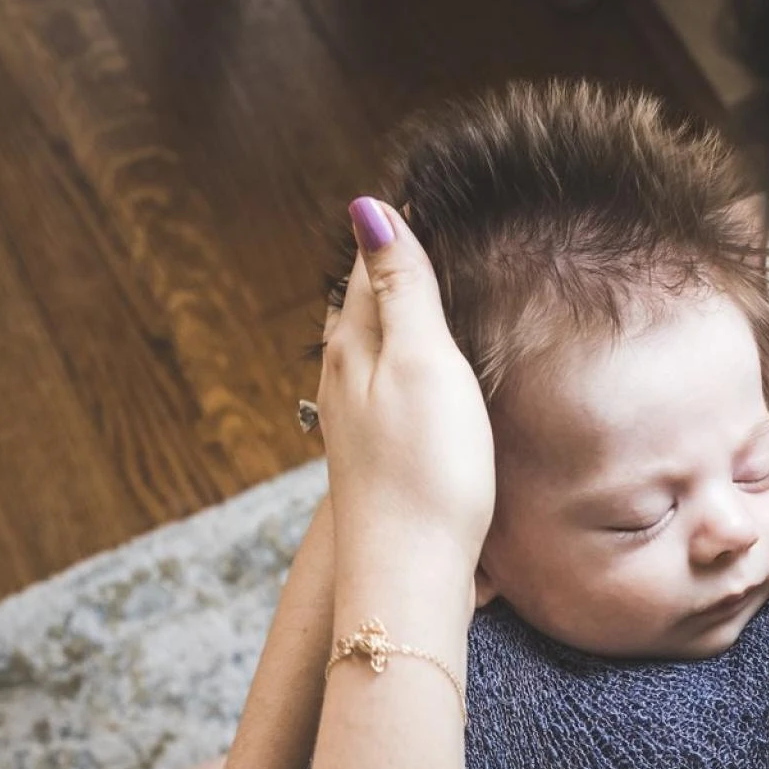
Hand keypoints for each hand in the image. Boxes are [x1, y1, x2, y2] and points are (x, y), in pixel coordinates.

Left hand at [317, 197, 494, 579]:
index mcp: (354, 346)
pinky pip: (387, 397)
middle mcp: (344, 382)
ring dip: (393, 325)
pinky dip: (404, 373)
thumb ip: (401, 286)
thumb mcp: (420, 359)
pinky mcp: (379, 463)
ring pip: (370, 356)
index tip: (419, 197)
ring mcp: (358, 426)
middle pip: (363, 311)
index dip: (395, 233)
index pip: (370, 268)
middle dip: (388, 274)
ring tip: (422, 299)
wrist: (409, 572)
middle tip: (420, 236)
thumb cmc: (424, 468)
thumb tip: (368, 206)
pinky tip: (422, 385)